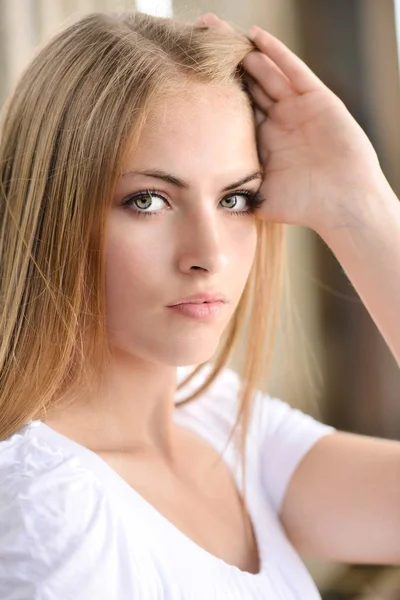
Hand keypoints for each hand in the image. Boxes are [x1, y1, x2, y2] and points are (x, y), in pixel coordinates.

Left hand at [196, 14, 387, 235]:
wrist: (343, 204)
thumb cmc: (304, 205)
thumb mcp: (261, 197)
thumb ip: (237, 192)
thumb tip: (204, 201)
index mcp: (261, 141)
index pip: (233, 110)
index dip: (213, 93)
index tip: (188, 78)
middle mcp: (278, 120)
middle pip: (247, 84)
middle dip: (224, 64)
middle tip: (197, 41)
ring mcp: (297, 108)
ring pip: (266, 72)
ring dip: (244, 52)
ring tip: (218, 31)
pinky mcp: (317, 100)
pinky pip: (293, 71)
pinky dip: (276, 53)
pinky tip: (256, 36)